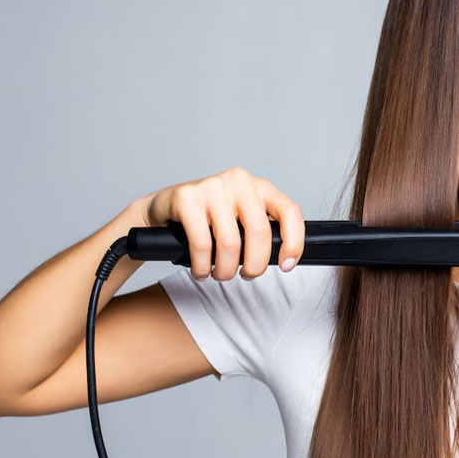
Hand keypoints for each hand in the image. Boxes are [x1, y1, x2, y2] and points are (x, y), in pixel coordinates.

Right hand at [139, 167, 304, 281]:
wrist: (165, 208)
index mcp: (260, 187)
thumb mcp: (242, 219)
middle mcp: (240, 181)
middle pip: (260, 233)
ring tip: (220, 274)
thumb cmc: (209, 218)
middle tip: (246, 275)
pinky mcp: (187, 198)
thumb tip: (284, 259)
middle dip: (255, 265)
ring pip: (231, 243)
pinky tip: (201, 270)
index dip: (294, 242)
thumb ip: (263, 231)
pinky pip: (202, 244)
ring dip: (226, 270)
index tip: (287, 265)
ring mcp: (213, 187)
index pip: (290, 212)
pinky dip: (203, 267)